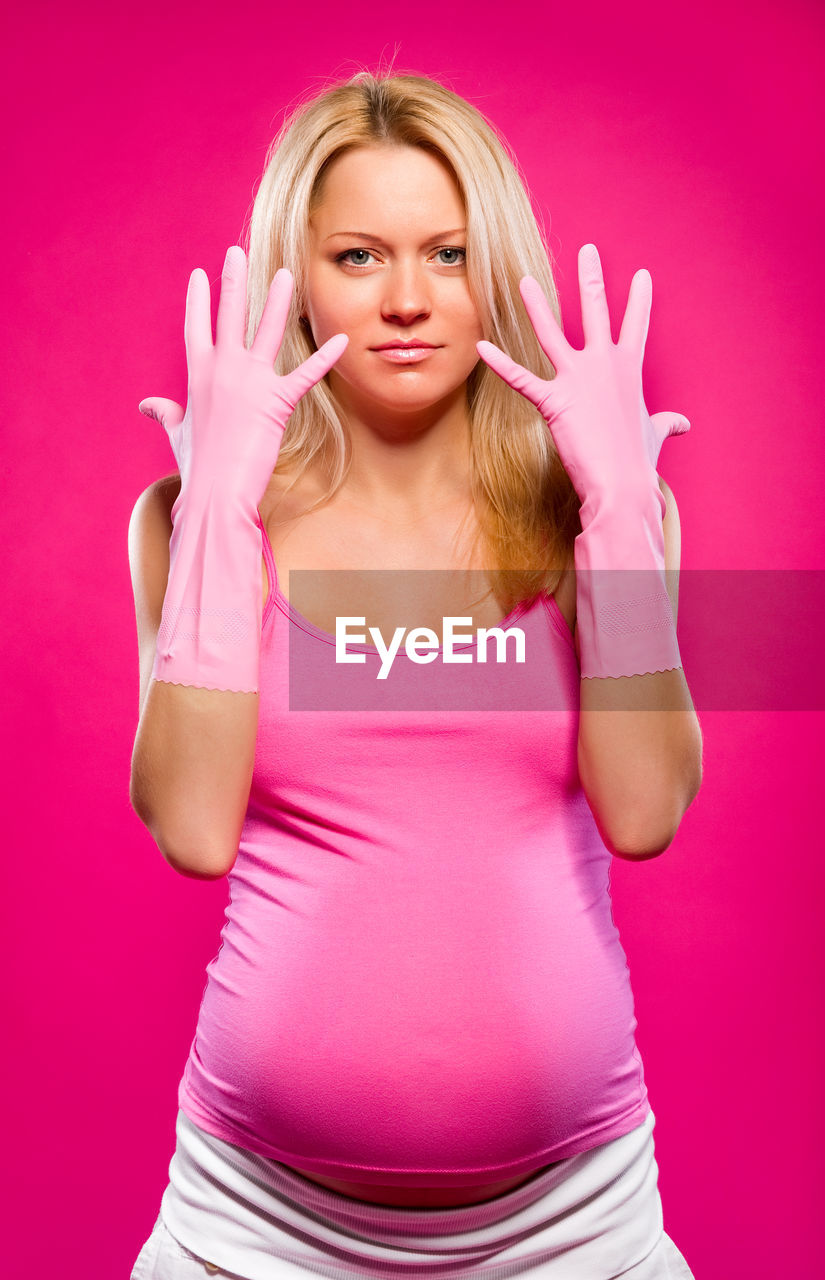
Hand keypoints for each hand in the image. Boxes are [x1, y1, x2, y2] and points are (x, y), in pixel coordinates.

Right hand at [139, 245, 347, 508]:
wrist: (214, 490)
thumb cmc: (197, 466)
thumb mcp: (177, 433)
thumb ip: (165, 413)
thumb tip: (147, 405)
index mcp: (197, 374)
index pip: (196, 327)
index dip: (198, 301)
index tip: (198, 275)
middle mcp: (222, 369)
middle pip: (229, 314)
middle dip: (233, 281)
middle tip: (236, 252)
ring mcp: (249, 382)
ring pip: (266, 330)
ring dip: (278, 300)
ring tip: (287, 274)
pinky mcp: (276, 401)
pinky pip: (305, 374)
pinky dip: (325, 358)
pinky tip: (341, 340)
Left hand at [476, 243, 688, 512]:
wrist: (622, 485)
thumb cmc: (637, 462)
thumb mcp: (655, 434)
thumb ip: (665, 422)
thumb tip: (683, 423)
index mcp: (628, 370)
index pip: (636, 326)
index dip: (639, 301)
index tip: (641, 274)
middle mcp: (604, 365)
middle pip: (596, 311)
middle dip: (591, 279)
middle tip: (588, 250)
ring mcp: (578, 380)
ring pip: (552, 333)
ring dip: (535, 305)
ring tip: (523, 280)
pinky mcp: (554, 401)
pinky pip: (521, 378)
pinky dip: (500, 364)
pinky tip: (482, 347)